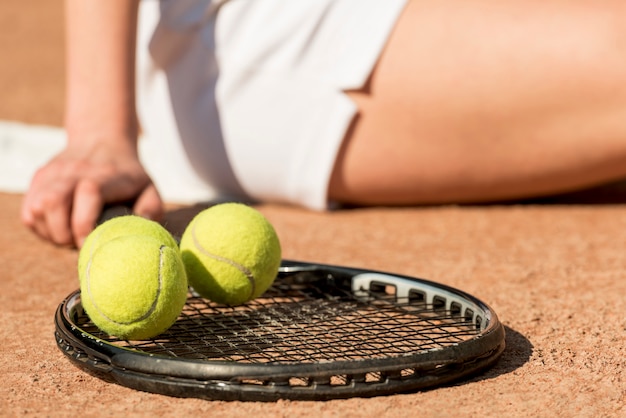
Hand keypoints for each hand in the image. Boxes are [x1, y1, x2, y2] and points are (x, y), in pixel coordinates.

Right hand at [21, 140, 162, 247]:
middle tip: (80, 244)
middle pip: (53, 202)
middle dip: (64, 234)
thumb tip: (142, 230)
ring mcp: (54, 173)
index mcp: (106, 175)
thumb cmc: (128, 175)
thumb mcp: (148, 188)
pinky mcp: (39, 178)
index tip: (91, 243)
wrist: (102, 140)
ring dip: (51, 232)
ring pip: (37, 208)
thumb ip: (151, 209)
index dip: (85, 223)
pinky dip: (41, 227)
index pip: (88, 192)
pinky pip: (29, 211)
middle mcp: (75, 170)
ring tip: (71, 236)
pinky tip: (60, 228)